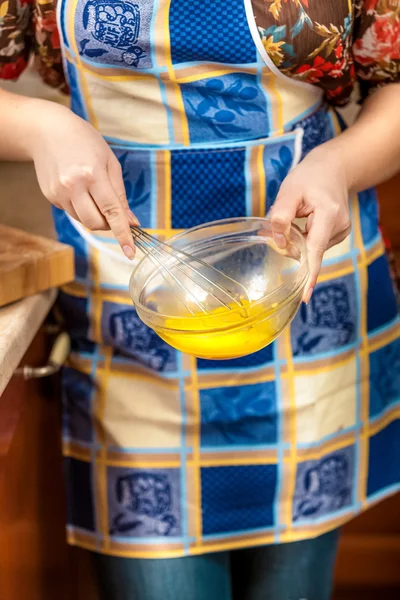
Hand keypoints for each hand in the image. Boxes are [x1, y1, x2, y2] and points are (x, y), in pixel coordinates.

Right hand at [30, 104, 136, 258]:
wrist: (47, 130)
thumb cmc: (84, 141)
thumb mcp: (110, 162)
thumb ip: (120, 195)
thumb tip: (131, 222)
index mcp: (93, 174)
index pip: (112, 212)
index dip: (123, 234)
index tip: (131, 252)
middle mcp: (73, 186)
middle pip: (96, 223)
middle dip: (109, 224)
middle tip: (113, 211)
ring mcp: (59, 193)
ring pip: (84, 221)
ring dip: (95, 216)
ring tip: (93, 193)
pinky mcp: (50, 197)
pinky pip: (72, 213)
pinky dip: (81, 207)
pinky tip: (78, 189)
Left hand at [269, 144, 350, 302]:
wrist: (334, 168)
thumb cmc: (310, 176)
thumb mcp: (289, 190)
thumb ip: (280, 217)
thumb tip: (278, 243)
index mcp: (328, 216)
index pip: (316, 251)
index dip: (309, 275)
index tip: (304, 296)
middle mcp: (338, 227)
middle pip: (308, 250)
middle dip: (289, 243)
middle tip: (276, 224)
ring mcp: (340, 232)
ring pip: (310, 248)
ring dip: (296, 238)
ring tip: (296, 214)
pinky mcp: (337, 234)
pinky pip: (314, 243)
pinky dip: (303, 237)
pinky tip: (303, 220)